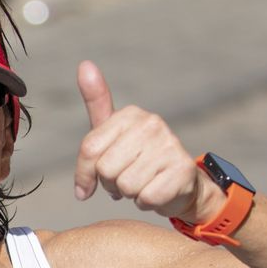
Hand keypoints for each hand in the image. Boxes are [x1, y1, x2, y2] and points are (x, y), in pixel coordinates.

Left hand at [73, 60, 223, 223]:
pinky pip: (146, 198)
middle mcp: (152, 123)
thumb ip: (97, 103)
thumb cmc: (137, 159)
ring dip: (129, 194)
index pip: (89, 150)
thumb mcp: (112, 132)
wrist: (180, 185)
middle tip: (126, 179)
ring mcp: (170, 145)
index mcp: (131, 114)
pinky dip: (147, 203)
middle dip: (110, 184)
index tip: (87, 187)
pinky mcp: (182, 170)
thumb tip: (84, 64)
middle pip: (106, 170)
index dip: (84, 175)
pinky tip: (157, 192)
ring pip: (125, 186)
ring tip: (142, 184)